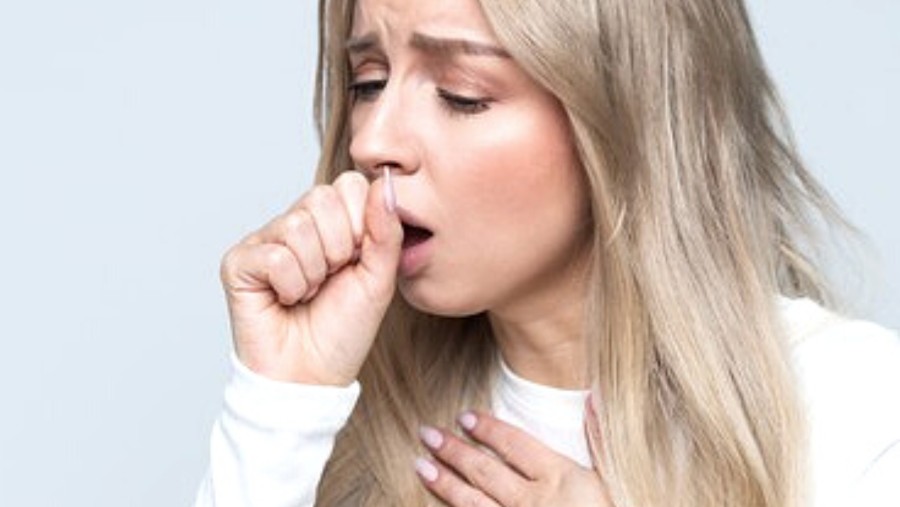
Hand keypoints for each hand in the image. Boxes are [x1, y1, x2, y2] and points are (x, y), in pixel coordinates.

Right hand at [220, 170, 401, 384]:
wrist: (311, 376)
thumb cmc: (343, 329)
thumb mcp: (379, 279)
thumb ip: (386, 231)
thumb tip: (386, 184)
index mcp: (331, 222)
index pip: (350, 184)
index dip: (362, 224)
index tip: (358, 261)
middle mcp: (295, 224)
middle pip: (322, 197)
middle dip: (339, 248)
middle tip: (330, 280)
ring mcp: (264, 241)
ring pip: (297, 226)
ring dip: (314, 273)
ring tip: (308, 293)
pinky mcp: (238, 262)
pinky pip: (275, 255)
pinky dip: (291, 286)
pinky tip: (286, 301)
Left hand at [415, 411, 611, 505]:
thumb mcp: (614, 478)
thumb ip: (601, 437)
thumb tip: (594, 395)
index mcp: (558, 477)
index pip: (514, 445)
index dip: (488, 429)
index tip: (466, 416)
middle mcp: (533, 501)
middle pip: (484, 471)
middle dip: (453, 450)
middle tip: (427, 433)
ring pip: (472, 503)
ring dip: (444, 482)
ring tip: (420, 464)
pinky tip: (436, 504)